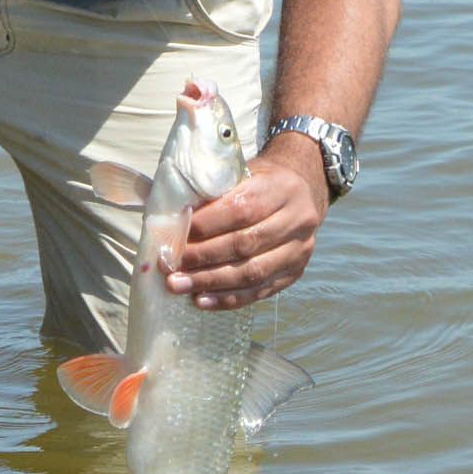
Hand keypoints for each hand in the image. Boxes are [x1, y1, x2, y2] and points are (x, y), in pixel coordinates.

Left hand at [165, 142, 327, 309]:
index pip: (240, 209)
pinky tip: (202, 300)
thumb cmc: (259, 182)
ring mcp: (299, 250)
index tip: (175, 234)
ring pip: (252, 272)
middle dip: (202, 257)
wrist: (302, 192)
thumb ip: (213, 191)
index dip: (205, 224)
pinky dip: (228, 298)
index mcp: (281, 188)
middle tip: (170, 265)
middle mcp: (297, 220)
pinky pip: (259, 291)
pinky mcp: (295, 273)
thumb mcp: (242, 173)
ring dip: (210, 282)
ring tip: (179, 285)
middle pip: (245, 244)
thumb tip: (170, 218)